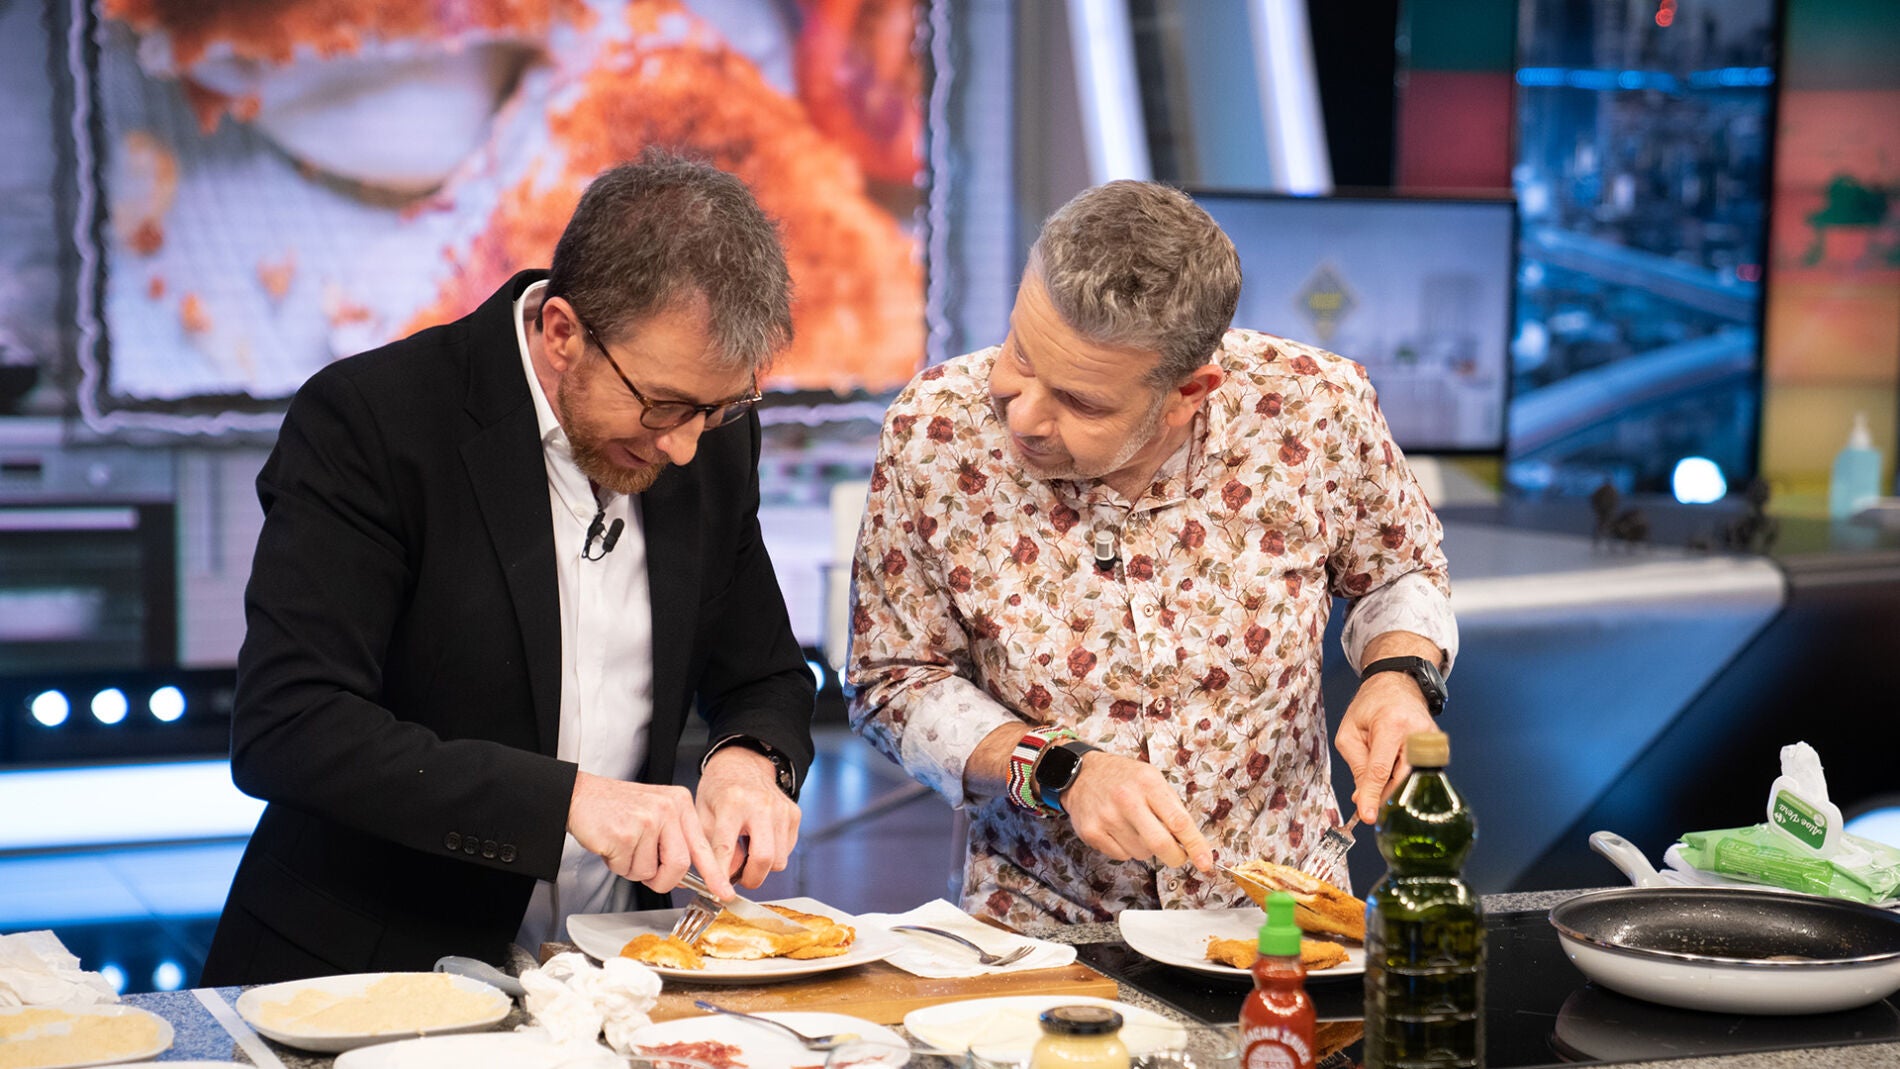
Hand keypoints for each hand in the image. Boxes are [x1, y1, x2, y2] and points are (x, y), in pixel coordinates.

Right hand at [567, 771, 730, 898]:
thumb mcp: (655, 812)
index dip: (714, 874)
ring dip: (633, 868)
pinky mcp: (625, 835)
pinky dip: (617, 865)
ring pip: (650, 871)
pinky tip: (611, 845)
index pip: (702, 845)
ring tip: (623, 846)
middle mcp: (667, 808)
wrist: (579, 795)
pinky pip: (627, 869)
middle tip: (648, 872)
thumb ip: (674, 838)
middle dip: (663, 880)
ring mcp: (647, 821)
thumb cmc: (616, 807)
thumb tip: (687, 874)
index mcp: (679, 803)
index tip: (724, 892)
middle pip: (679, 865)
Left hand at [696, 746, 800, 889]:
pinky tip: (760, 841)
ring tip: (747, 854)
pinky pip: (787, 850)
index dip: (721, 875)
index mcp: (732, 803)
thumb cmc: (720, 790)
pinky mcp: (794, 814)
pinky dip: (774, 854)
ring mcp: (781, 809)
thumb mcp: (703, 815)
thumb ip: (712, 847)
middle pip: (764, 858)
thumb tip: (728, 875)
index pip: (725, 848)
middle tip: (739, 880)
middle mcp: (761, 805)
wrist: (743, 764)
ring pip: (779, 860)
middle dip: (751, 878)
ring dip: (762, 867)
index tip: (720, 893)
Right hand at [1060, 751, 1214, 873]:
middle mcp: (1127, 799)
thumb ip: (1172, 807)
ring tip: (1136, 828)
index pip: (1179, 821)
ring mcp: (1107, 817)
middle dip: (1175, 857)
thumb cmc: (1124, 778)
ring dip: (1146, 848)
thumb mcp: (1152, 779)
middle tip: (1177, 856)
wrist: (1081, 774)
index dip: (1196, 845)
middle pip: (1160, 844)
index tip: (1206, 863)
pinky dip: (1126, 849)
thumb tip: (1192, 842)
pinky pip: (1121, 856)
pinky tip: (1119, 831)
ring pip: (1141, 853)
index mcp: (1148, 783)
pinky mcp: (1091, 832)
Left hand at [1335, 671, 1436, 823]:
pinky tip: (1394, 772)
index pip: (1382, 769)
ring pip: (1413, 781)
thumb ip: (1357, 766)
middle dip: (1385, 796)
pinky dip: (1404, 780)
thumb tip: (1363, 798)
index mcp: (1392, 725)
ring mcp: (1432, 741)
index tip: (1368, 817)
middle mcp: (1418, 733)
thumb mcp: (1350, 733)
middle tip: (1370, 806)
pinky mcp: (1438, 748)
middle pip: (1403, 780)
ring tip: (1379, 779)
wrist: (1398, 683)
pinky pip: (1420, 774)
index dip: (1374, 796)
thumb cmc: (1370, 705)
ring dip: (1394, 788)